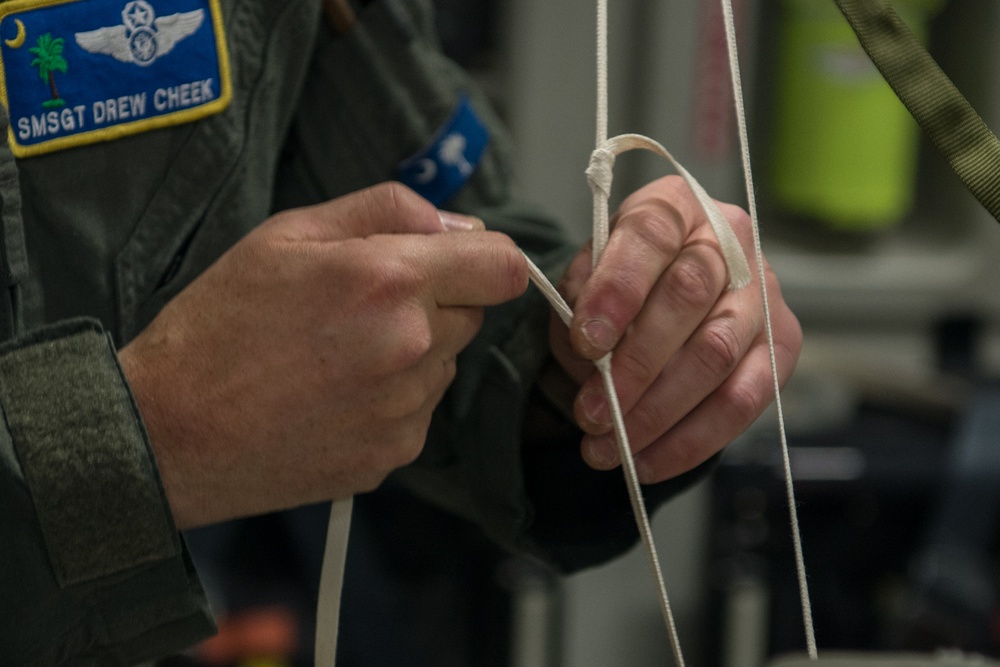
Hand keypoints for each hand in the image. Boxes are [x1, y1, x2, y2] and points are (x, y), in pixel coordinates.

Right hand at [119, 183, 528, 528]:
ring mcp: (406, 409)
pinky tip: (333, 398)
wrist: (170, 430)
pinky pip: (420, 411)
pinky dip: (392, 400)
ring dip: (412, 354)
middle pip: (472, 315)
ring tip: (336, 359)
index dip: (485, 260)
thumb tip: (460, 225)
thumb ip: (387, 211)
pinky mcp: (394, 454)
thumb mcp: (289, 233)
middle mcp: (411, 347)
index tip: (458, 264)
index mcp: (390, 280)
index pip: (503, 266)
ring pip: (444, 364)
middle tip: (358, 310)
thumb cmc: (220, 323)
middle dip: (433, 304)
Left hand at [548, 175, 801, 482]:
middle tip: (590, 412)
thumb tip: (592, 350)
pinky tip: (647, 462)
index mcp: (675, 206)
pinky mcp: (781, 346)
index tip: (583, 340)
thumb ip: (583, 302)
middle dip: (633, 365)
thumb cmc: (616, 287)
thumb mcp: (585, 281)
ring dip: (657, 411)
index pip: (650, 235)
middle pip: (688, 297)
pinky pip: (743, 401)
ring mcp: (763, 293)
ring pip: (716, 355)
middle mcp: (730, 240)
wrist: (659, 299)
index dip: (616, 289)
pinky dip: (691, 440)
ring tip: (608, 446)